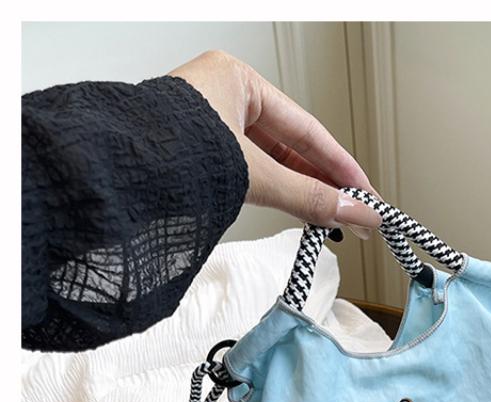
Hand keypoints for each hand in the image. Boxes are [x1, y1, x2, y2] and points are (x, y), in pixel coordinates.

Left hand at [170, 50, 381, 238]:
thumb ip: (307, 197)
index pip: (306, 127)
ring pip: (271, 162)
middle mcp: (223, 98)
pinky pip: (250, 173)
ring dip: (303, 192)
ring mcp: (209, 128)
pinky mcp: (198, 157)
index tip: (366, 193)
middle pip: (291, 145)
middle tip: (356, 213)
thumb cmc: (166, 156)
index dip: (341, 165)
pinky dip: (276, 194)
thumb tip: (353, 214)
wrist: (111, 179)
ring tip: (333, 218)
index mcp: (235, 80)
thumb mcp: (253, 175)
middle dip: (324, 183)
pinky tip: (299, 211)